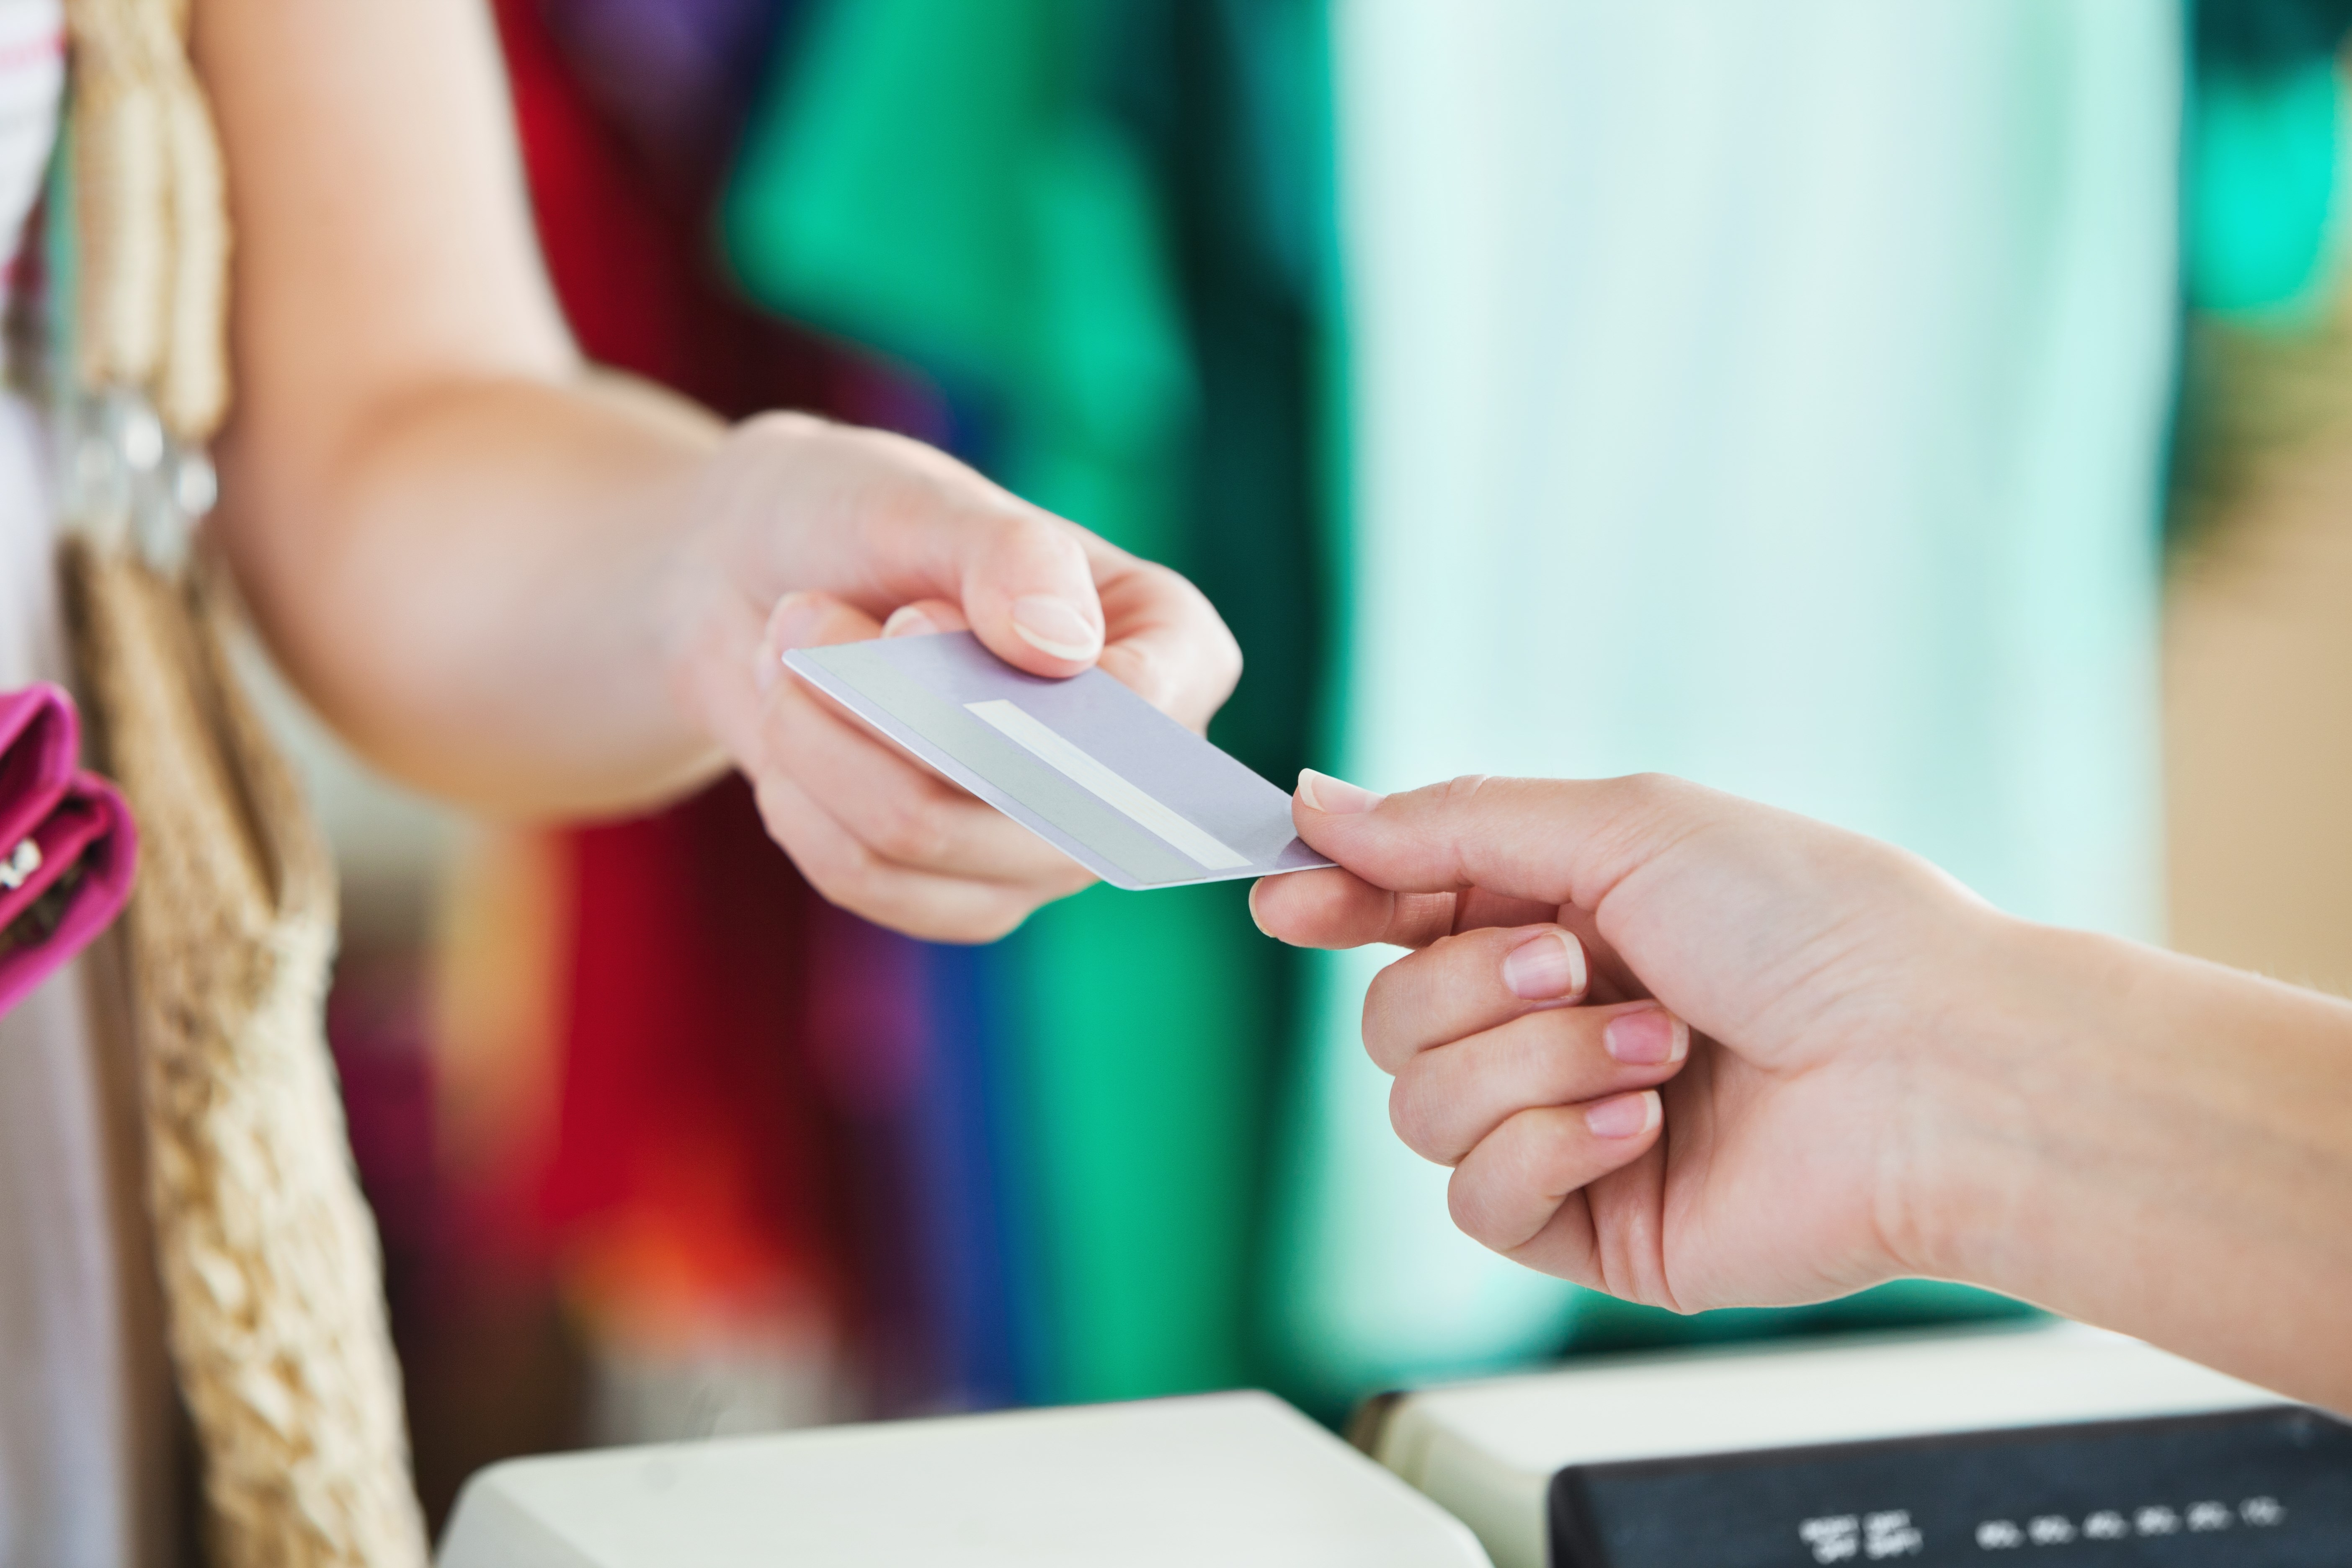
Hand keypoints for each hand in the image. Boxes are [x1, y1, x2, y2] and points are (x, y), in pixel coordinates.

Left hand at [664, 413, 1240, 941]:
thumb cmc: (869, 520)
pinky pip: (863, 876)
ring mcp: (1054, 847)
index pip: (1136, 709)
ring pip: (921, 836)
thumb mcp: (929, 502)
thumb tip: (1066, 652)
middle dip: (876, 701)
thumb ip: (1010, 557)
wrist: (765, 576)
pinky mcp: (965, 895)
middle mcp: (1136, 769)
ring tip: (788, 660)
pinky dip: (796, 796)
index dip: (1002, 679)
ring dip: (817, 740)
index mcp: (1174, 651)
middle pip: (1013, 789)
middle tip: (806, 615)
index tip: (908, 611)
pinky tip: (792, 730)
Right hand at [1248, 770, 2012, 1312]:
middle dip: (1470, 987)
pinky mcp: (1588, 1223)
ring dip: (1533, 1066)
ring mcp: (1565, 1127)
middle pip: (1389, 1019)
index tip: (1286, 899)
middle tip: (1577, 965)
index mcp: (1562, 916)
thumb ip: (1451, 825)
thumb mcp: (1622, 826)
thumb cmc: (1812, 923)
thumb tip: (1317, 807)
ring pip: (1419, 1112)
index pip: (1398, 914)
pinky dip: (1549, 1149)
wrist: (1929, 1070)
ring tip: (1656, 1047)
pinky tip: (1639, 1125)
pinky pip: (1477, 1202)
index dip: (1335, 905)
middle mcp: (1552, 1022)